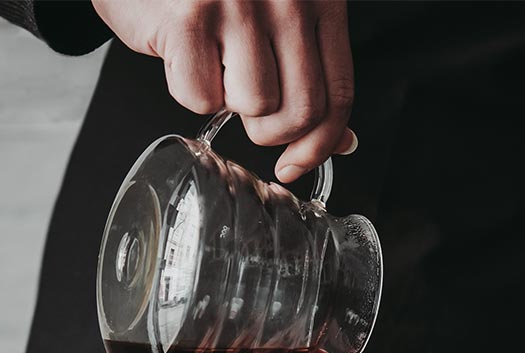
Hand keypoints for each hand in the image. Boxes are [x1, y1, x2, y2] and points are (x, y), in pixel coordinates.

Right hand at [89, 0, 356, 181]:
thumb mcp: (278, 14)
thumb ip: (311, 69)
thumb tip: (341, 140)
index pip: (337, 92)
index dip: (321, 142)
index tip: (298, 163)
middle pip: (301, 110)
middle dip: (271, 130)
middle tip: (248, 113)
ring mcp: (239, 4)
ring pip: (254, 106)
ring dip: (227, 99)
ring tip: (213, 59)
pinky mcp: (190, 18)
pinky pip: (200, 97)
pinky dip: (186, 86)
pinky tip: (183, 50)